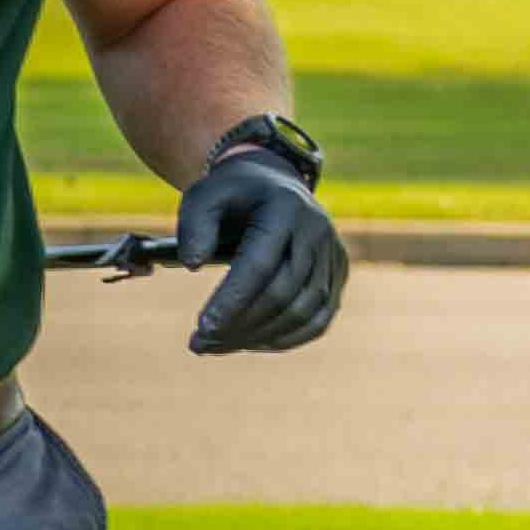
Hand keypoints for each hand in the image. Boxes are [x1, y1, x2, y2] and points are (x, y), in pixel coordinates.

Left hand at [176, 143, 344, 353]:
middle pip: (282, 293)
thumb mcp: (203, 197)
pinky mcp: (338, 274)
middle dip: (239, 325)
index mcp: (284, 208)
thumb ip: (194, 226)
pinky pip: (319, 319)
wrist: (273, 184)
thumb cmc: (231, 195)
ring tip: (216, 345)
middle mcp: (316, 231)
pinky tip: (250, 343)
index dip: (233, 299)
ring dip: (258, 337)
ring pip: (303, 312)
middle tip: (199, 344)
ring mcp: (333, 253)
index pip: (260, 263)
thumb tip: (192, 263)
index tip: (203, 327)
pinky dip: (286, 339)